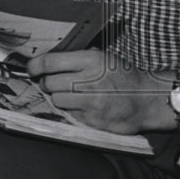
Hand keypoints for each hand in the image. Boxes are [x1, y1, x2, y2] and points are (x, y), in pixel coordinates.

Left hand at [26, 49, 168, 134]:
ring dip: (59, 97)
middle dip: (47, 83)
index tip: (32, 69)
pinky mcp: (92, 121)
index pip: (50, 62)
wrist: (148, 99)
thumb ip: (79, 58)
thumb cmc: (124, 76)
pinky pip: (70, 114)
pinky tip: (83, 106)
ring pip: (57, 100)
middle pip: (49, 83)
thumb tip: (49, 61)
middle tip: (53, 82)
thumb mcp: (104, 57)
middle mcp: (88, 81)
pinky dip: (72, 110)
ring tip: (71, 94)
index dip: (35, 66)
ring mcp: (90, 103)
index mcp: (91, 61)